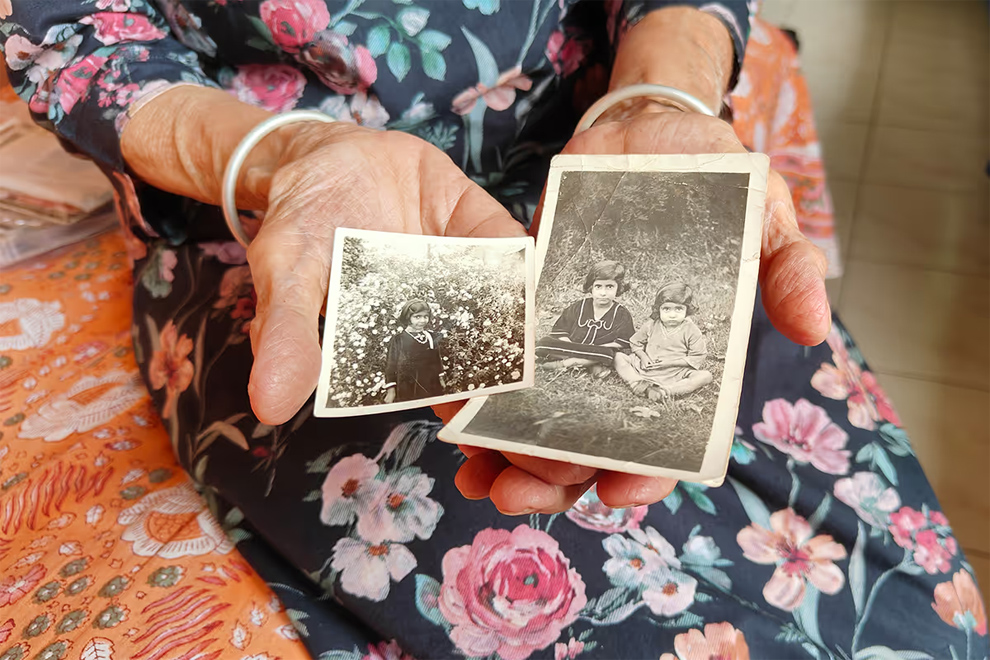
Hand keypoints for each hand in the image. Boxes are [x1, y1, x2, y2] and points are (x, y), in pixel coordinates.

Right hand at [246, 123, 525, 423]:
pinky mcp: (480, 226)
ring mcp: (466, 270)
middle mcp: (442, 314)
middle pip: (486, 352)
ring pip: (509, 305)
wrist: (321, 153)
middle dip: (511, 376)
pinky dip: (531, 264)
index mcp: (399, 342)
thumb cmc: (300, 223)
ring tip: (553, 350)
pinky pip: (513, 248)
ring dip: (532, 326)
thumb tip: (267, 405)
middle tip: (531, 398)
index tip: (479, 429)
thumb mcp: (285, 275)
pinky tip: (547, 282)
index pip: (436, 387)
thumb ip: (286, 333)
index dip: (459, 408)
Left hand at [444, 108, 828, 515]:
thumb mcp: (764, 217)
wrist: (644, 133)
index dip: (646, 470)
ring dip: (505, 453)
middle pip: (588, 440)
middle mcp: (621, 359)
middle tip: (519, 496)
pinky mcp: (529, 303)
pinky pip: (501, 356)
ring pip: (536, 413)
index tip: (619, 491)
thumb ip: (787, 268)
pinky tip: (454, 417)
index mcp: (679, 358)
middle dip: (556, 479)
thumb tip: (814, 329)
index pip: (663, 434)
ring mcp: (572, 336)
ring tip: (476, 476)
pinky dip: (479, 390)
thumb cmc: (715, 181)